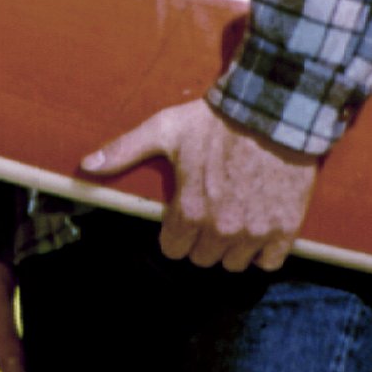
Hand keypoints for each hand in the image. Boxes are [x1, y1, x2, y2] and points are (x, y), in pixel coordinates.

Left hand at [80, 97, 318, 270]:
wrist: (275, 108)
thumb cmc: (218, 120)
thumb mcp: (166, 129)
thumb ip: (125, 150)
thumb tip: (86, 165)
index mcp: (189, 210)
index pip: (174, 249)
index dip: (177, 233)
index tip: (188, 215)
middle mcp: (220, 228)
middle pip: (203, 258)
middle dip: (204, 240)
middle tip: (214, 214)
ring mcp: (254, 230)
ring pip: (234, 263)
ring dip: (234, 247)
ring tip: (238, 221)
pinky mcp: (285, 227)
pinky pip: (270, 261)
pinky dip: (266, 252)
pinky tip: (263, 231)